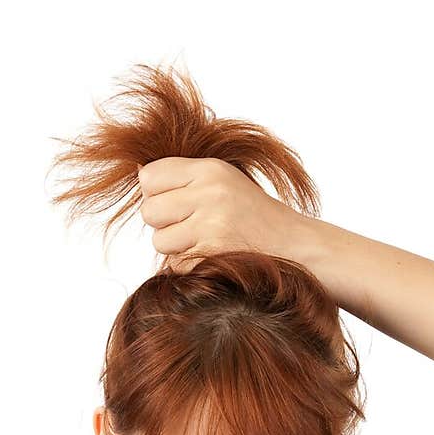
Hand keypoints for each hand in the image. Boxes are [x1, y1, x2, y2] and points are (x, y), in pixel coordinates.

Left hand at [137, 157, 302, 273]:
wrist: (293, 245)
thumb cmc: (254, 215)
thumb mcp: (223, 181)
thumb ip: (184, 178)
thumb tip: (140, 175)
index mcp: (210, 169)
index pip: (150, 176)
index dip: (155, 192)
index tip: (175, 201)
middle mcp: (209, 194)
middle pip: (149, 210)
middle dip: (162, 222)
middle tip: (188, 225)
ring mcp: (211, 226)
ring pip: (159, 240)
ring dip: (175, 247)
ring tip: (202, 241)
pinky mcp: (213, 256)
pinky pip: (176, 264)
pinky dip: (189, 265)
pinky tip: (212, 256)